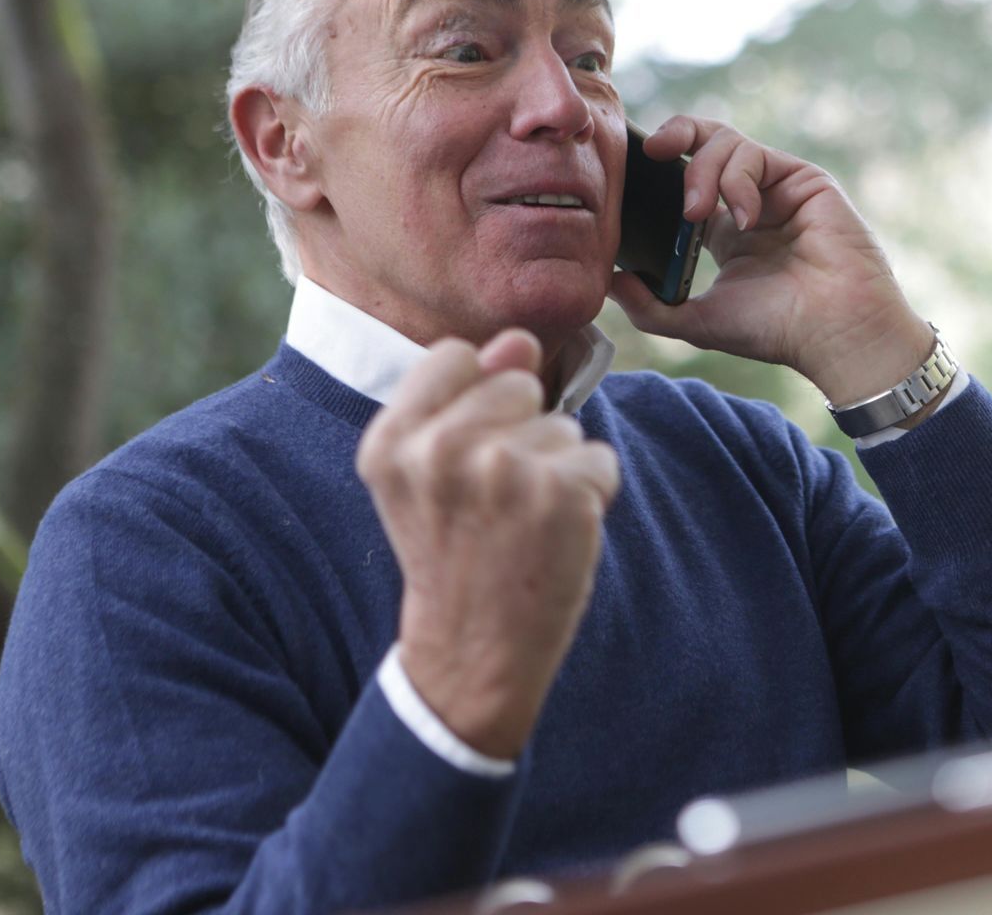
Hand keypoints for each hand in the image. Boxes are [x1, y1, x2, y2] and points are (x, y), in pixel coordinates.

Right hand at [355, 329, 619, 758]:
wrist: (473, 649)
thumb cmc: (455, 553)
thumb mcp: (431, 475)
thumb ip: (466, 398)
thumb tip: (518, 342)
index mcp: (392, 441)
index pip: (455, 356)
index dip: (477, 400)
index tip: (466, 457)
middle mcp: (441, 450)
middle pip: (518, 383)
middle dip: (522, 431)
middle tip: (499, 501)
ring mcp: (504, 471)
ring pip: (564, 424)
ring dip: (558, 469)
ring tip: (524, 524)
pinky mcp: (562, 495)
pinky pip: (599, 460)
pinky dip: (591, 495)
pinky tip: (555, 537)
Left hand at [607, 115, 936, 407]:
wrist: (832, 332)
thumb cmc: (776, 330)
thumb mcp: (698, 321)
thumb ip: (650, 307)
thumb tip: (608, 281)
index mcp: (724, 230)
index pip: (684, 179)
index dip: (657, 169)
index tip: (629, 173)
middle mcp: (750, 201)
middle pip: (705, 142)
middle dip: (675, 135)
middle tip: (651, 152)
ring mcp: (777, 187)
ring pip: (726, 142)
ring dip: (701, 172)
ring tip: (696, 213)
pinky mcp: (802, 179)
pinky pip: (755, 155)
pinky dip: (737, 181)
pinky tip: (743, 219)